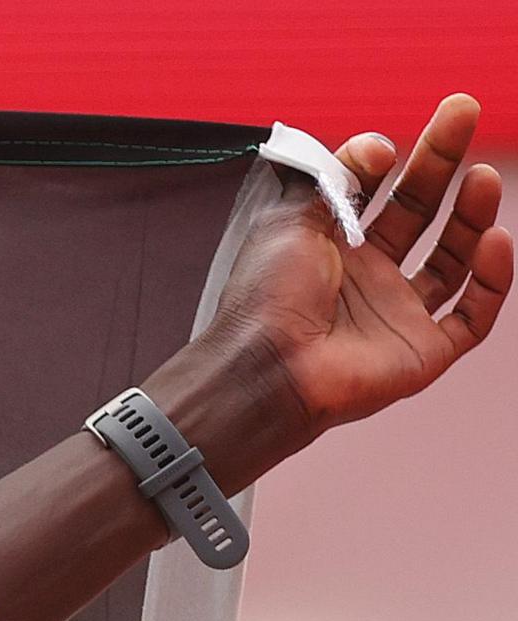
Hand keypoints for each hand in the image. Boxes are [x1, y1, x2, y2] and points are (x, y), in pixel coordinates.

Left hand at [204, 95, 507, 452]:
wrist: (264, 367)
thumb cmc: (265, 298)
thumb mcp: (289, 222)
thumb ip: (332, 178)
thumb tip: (378, 144)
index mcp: (335, 250)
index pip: (382, 194)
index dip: (395, 161)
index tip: (396, 140)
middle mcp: (371, 281)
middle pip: (421, 215)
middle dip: (444, 165)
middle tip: (464, 114)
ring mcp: (399, 316)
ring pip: (454, 261)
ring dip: (473, 218)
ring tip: (482, 179)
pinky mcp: (423, 352)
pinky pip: (472, 315)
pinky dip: (491, 280)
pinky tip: (495, 241)